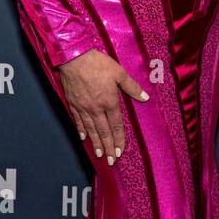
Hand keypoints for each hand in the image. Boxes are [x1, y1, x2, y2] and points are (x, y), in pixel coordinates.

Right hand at [57, 49, 148, 165]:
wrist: (74, 58)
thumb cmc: (98, 63)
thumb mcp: (119, 72)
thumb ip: (132, 87)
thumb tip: (145, 97)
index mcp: (109, 101)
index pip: (116, 125)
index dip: (119, 139)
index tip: (120, 151)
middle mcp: (96, 108)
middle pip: (103, 132)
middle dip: (108, 147)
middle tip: (111, 161)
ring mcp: (83, 107)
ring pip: (91, 129)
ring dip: (96, 143)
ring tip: (99, 155)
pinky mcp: (73, 104)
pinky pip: (78, 121)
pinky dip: (82, 130)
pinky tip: (84, 138)